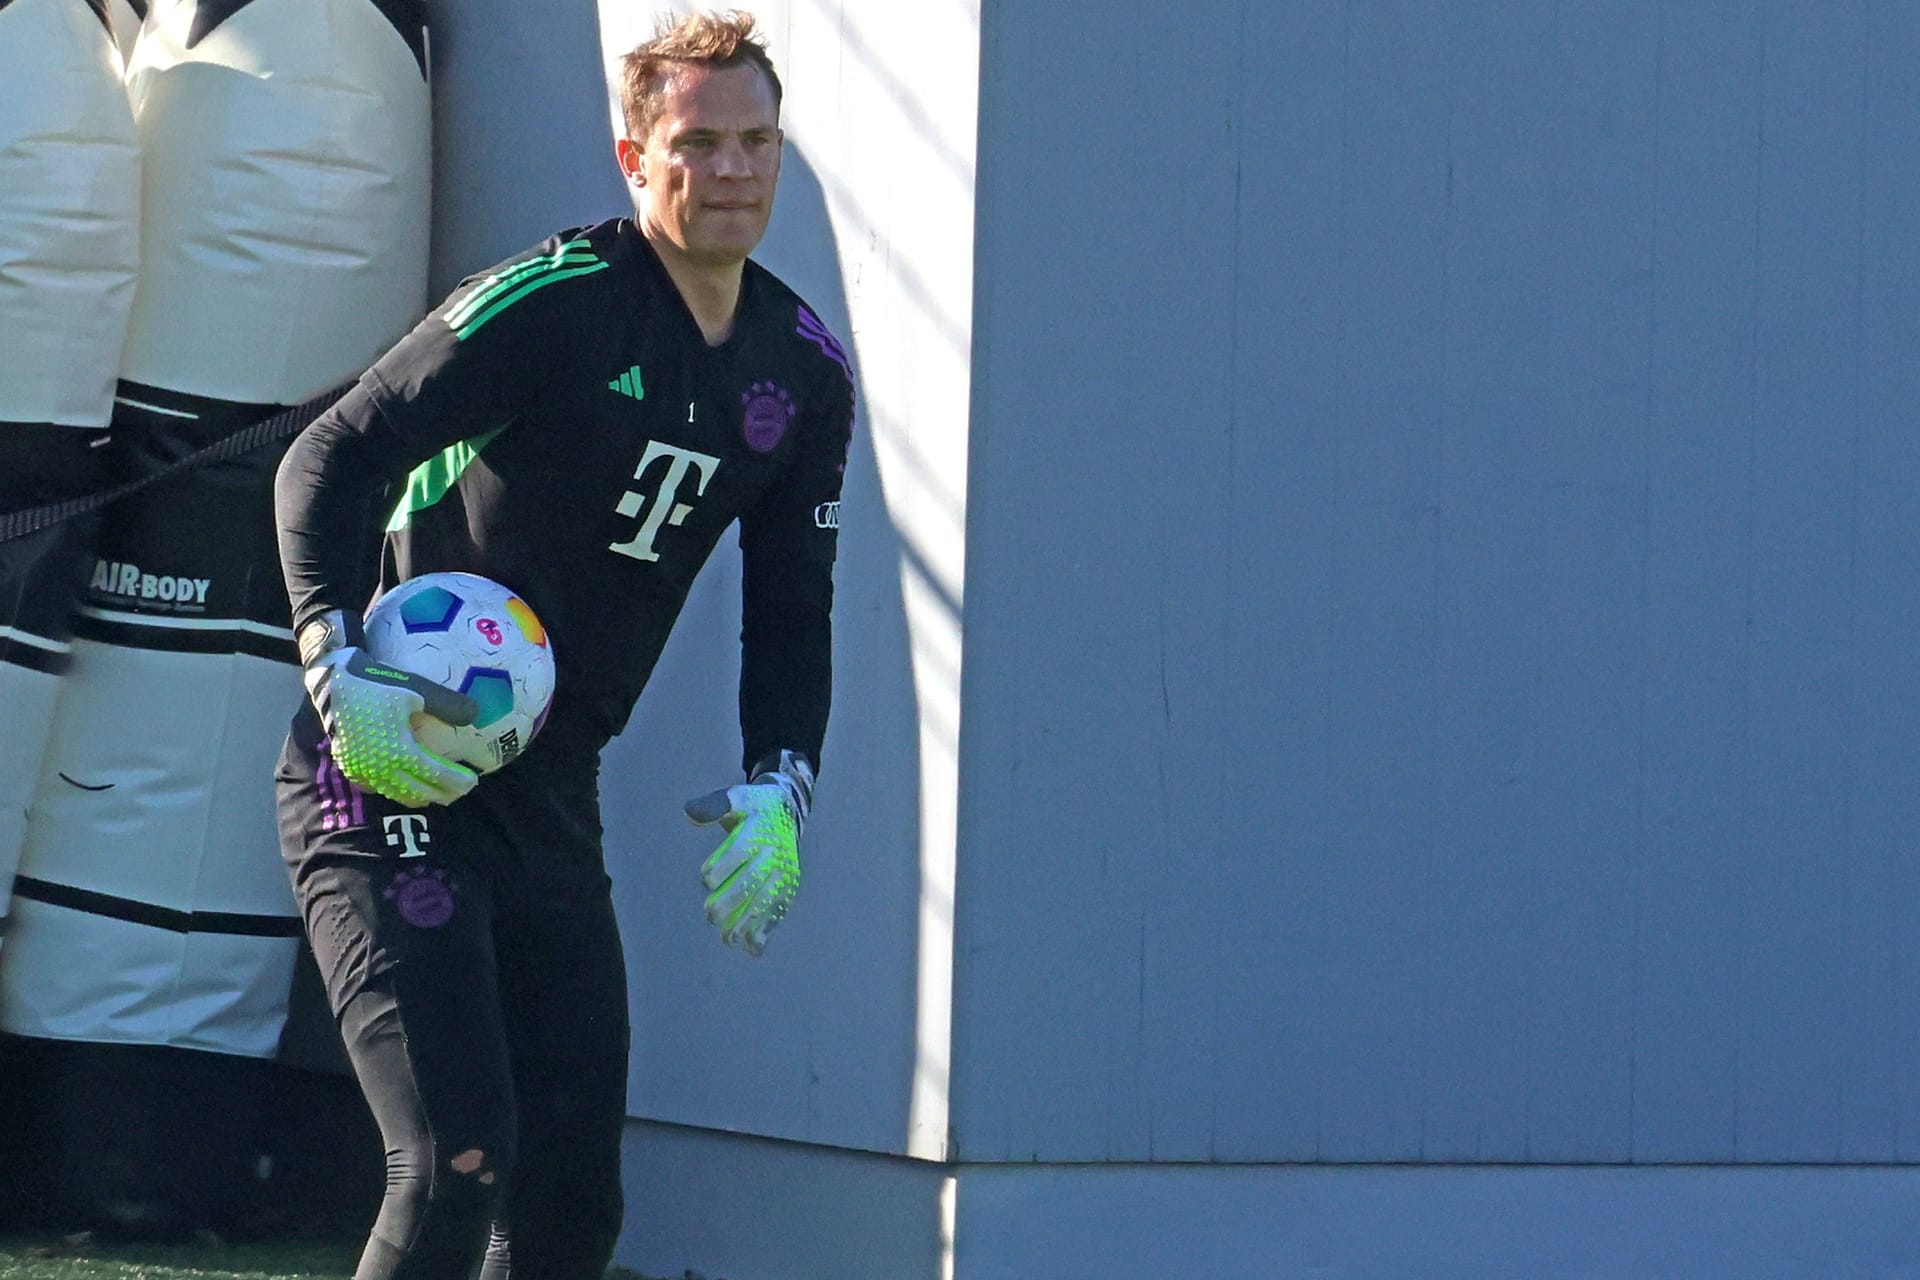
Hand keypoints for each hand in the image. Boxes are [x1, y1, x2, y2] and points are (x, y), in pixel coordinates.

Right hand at [299, 609, 480, 807]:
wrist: (333, 679)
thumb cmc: (378, 683)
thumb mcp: (417, 689)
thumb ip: (447, 705)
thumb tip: (476, 714)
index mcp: (398, 751)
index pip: (435, 775)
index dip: (456, 782)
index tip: (473, 782)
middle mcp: (379, 768)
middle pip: (418, 792)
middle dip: (442, 795)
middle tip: (461, 791)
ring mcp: (362, 769)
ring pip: (397, 793)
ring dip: (419, 796)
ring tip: (437, 793)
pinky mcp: (350, 765)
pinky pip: (379, 787)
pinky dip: (397, 790)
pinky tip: (406, 785)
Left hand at [684, 750, 812, 956]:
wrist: (787, 811)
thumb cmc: (752, 808)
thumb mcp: (734, 799)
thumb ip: (712, 805)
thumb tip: (689, 814)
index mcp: (761, 830)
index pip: (739, 852)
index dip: (719, 869)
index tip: (707, 878)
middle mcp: (776, 853)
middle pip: (752, 882)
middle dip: (729, 903)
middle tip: (710, 916)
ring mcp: (785, 872)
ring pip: (766, 901)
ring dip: (747, 924)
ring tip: (727, 940)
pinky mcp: (789, 886)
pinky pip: (779, 910)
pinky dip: (766, 931)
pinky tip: (753, 949)